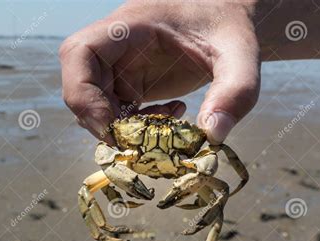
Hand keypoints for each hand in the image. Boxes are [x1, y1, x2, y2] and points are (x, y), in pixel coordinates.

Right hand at [59, 0, 259, 143]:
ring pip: (96, 104)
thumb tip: (212, 136)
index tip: (111, 128)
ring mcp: (122, 65)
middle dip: (102, 121)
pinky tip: (172, 115)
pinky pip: (118, 111)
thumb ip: (234, 92)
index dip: (83, 94)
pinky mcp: (133, 82)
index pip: (78, 53)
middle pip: (80, 85)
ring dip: (122, 127)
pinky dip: (137, 126)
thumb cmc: (231, 26)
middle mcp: (117, 46)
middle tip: (140, 141)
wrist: (230, 19)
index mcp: (130, 27)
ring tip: (167, 123)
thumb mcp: (240, 55)